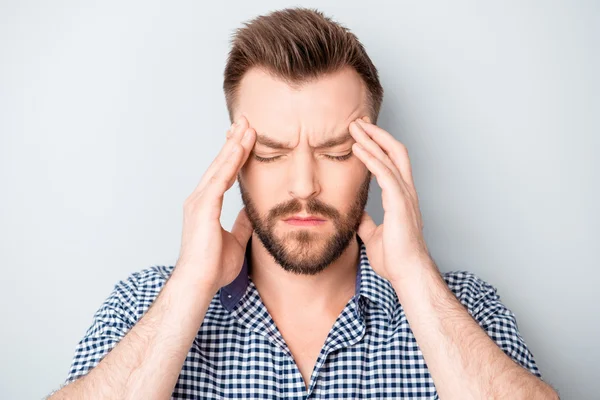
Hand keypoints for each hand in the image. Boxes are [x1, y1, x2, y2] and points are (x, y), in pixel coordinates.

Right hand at [174, 116, 255, 292]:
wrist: (199, 283)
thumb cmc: (212, 267)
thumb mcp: (235, 240)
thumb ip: (241, 224)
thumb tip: (251, 213)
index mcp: (206, 206)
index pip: (222, 173)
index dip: (233, 155)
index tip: (244, 138)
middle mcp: (200, 199)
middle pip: (220, 163)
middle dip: (233, 141)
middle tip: (245, 121)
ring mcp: (199, 201)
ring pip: (220, 166)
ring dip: (234, 145)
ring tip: (247, 126)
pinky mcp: (203, 206)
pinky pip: (220, 178)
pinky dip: (231, 161)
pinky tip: (241, 146)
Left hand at [349, 117, 433, 283]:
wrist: (407, 274)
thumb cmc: (395, 258)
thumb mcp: (373, 235)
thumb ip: (367, 222)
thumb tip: (357, 215)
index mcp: (401, 197)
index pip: (392, 162)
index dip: (379, 146)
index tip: (361, 135)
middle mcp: (406, 191)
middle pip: (395, 151)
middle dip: (377, 134)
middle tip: (358, 122)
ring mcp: (405, 195)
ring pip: (390, 157)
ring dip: (372, 140)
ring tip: (355, 127)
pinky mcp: (400, 203)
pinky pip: (385, 173)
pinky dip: (372, 158)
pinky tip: (358, 149)